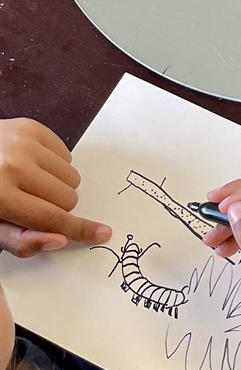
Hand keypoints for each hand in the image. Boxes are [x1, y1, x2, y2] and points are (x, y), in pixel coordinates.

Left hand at [0, 118, 110, 257]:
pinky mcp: (30, 128)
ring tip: (29, 181)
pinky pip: (67, 155)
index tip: (101, 232)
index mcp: (1, 197)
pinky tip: (31, 164)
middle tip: (32, 201)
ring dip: (56, 184)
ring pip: (71, 177)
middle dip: (56, 205)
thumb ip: (21, 241)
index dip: (80, 229)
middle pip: (68, 198)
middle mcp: (13, 166)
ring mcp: (23, 143)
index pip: (52, 218)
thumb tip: (60, 240)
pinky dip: (54, 164)